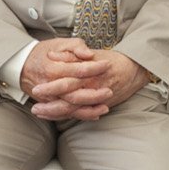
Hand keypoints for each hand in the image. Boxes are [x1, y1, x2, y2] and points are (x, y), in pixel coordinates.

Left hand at [21, 38, 148, 119]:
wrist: (133, 69)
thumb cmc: (111, 59)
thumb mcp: (91, 52)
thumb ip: (71, 54)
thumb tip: (52, 56)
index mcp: (89, 72)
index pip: (66, 82)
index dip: (51, 87)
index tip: (36, 89)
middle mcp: (93, 87)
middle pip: (68, 100)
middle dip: (50, 106)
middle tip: (34, 108)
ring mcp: (97, 99)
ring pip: (74, 110)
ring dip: (56, 113)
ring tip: (40, 113)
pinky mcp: (101, 105)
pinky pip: (83, 114)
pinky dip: (69, 116)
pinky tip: (56, 116)